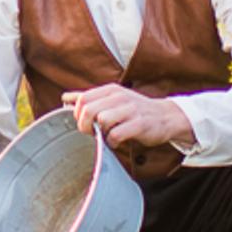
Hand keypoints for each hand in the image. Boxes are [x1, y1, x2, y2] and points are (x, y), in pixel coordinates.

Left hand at [62, 84, 192, 151]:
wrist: (166, 116)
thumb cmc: (135, 110)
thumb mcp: (112, 99)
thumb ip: (89, 98)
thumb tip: (65, 97)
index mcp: (110, 90)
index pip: (82, 99)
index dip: (77, 114)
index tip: (83, 122)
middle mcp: (119, 97)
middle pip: (88, 109)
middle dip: (84, 125)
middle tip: (90, 132)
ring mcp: (130, 110)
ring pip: (101, 120)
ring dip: (100, 133)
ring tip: (106, 135)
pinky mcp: (139, 124)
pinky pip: (116, 134)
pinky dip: (111, 141)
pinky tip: (115, 141)